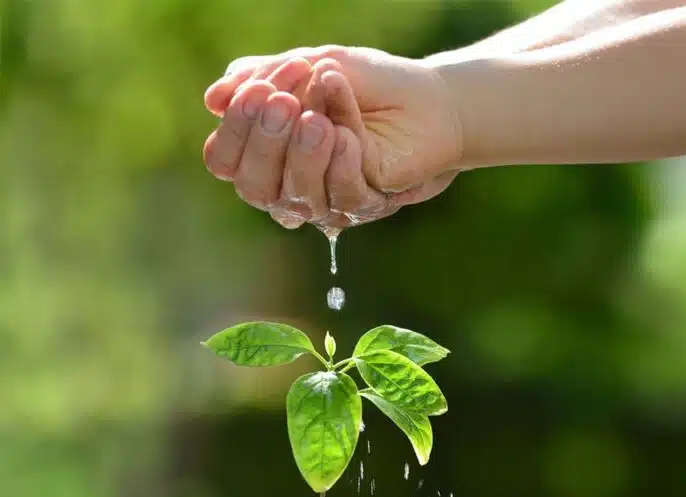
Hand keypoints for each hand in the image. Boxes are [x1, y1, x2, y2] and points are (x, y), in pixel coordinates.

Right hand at [202, 46, 462, 229]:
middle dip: (264, 144)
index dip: (235, 129)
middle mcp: (290, 184)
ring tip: (319, 120)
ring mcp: (327, 200)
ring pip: (295, 198)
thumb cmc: (370, 83)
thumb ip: (265, 78)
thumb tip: (215, 98)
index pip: (225, 159)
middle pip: (253, 186)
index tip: (259, 90)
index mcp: (267, 153)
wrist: (432, 99)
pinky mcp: (366, 204)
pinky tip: (346, 138)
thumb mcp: (313, 65)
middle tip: (285, 104)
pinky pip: (343, 197)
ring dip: (303, 156)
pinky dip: (340, 166)